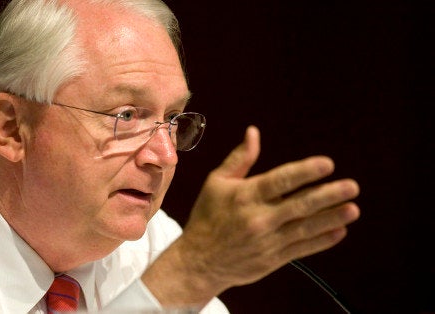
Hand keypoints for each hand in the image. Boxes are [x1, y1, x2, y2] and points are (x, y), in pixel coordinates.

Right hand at [143, 125, 359, 306]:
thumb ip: (240, 159)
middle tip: (352, 186)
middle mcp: (259, 218)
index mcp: (245, 196)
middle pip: (299, 205)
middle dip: (328, 195)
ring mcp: (267, 241)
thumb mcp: (217, 183)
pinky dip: (322, 241)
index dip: (305, 172)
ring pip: (305, 228)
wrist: (199, 261)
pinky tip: (339, 231)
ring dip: (331, 218)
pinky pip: (302, 249)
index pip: (281, 181)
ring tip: (353, 208)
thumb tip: (254, 132)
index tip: (327, 165)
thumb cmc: (207, 216)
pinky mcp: (273, 260)